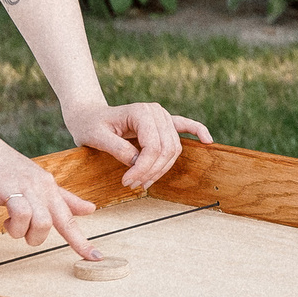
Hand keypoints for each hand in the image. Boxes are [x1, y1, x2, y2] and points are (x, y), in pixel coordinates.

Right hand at [0, 129, 102, 259]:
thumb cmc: (5, 164)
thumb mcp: (39, 178)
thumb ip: (64, 197)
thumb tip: (91, 209)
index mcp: (46, 186)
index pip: (67, 218)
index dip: (81, 241)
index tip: (96, 258)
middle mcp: (31, 185)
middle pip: (45, 223)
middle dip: (33, 237)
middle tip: (21, 229)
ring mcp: (7, 184)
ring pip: (23, 218)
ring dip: (13, 230)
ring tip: (5, 222)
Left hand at [66, 100, 212, 192]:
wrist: (89, 115)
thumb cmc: (90, 125)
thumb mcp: (95, 137)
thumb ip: (117, 148)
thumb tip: (136, 162)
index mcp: (141, 112)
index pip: (153, 146)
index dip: (143, 168)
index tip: (127, 182)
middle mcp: (156, 111)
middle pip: (166, 149)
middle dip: (152, 171)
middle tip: (132, 185)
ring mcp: (162, 116)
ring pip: (173, 149)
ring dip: (162, 167)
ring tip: (144, 180)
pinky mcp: (164, 122)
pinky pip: (185, 125)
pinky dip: (198, 130)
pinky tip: (207, 140)